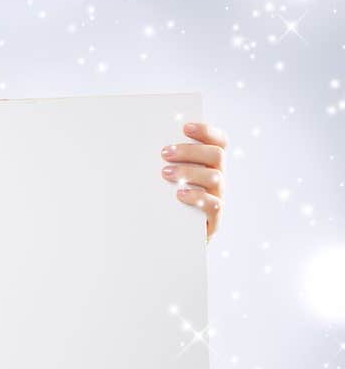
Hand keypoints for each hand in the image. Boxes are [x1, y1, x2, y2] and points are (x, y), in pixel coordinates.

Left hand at [160, 119, 227, 240]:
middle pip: (216, 155)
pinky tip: (179, 194)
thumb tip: (150, 145)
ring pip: (215, 177)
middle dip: (190, 151)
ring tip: (165, 173)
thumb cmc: (166, 204)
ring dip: (189, 171)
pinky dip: (197, 197)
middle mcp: (218, 179)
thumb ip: (167, 163)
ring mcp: (218, 199)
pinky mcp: (214, 221)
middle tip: (164, 153)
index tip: (185, 127)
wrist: (170, 241)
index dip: (207, 131)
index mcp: (210, 165)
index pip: (219, 141)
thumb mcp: (166, 182)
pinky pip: (214, 205)